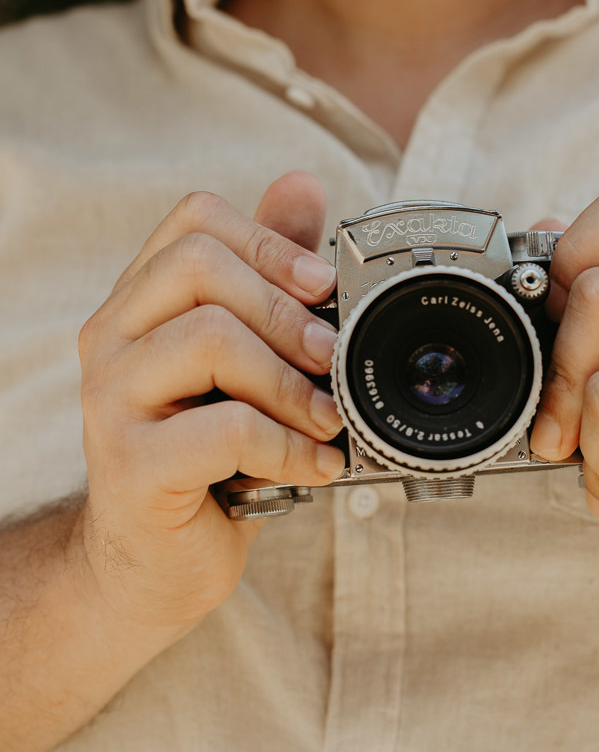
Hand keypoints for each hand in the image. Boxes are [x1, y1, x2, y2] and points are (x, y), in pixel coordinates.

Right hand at [77, 171, 344, 634]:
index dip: (271, 240)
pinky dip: (288, 446)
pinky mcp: (129, 463)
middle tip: (335, 359)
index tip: (325, 285)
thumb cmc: (205, 459)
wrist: (152, 563)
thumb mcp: (242, 364)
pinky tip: (315, 468)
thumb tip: (304, 187)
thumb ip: (265, 276)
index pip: (194, 221)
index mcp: (139, 302)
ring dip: (291, 381)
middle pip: (200, 265)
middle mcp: (111, 338)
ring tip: (328, 420)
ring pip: (210, 337)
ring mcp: (111, 399)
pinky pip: (225, 428)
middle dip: (287, 309)